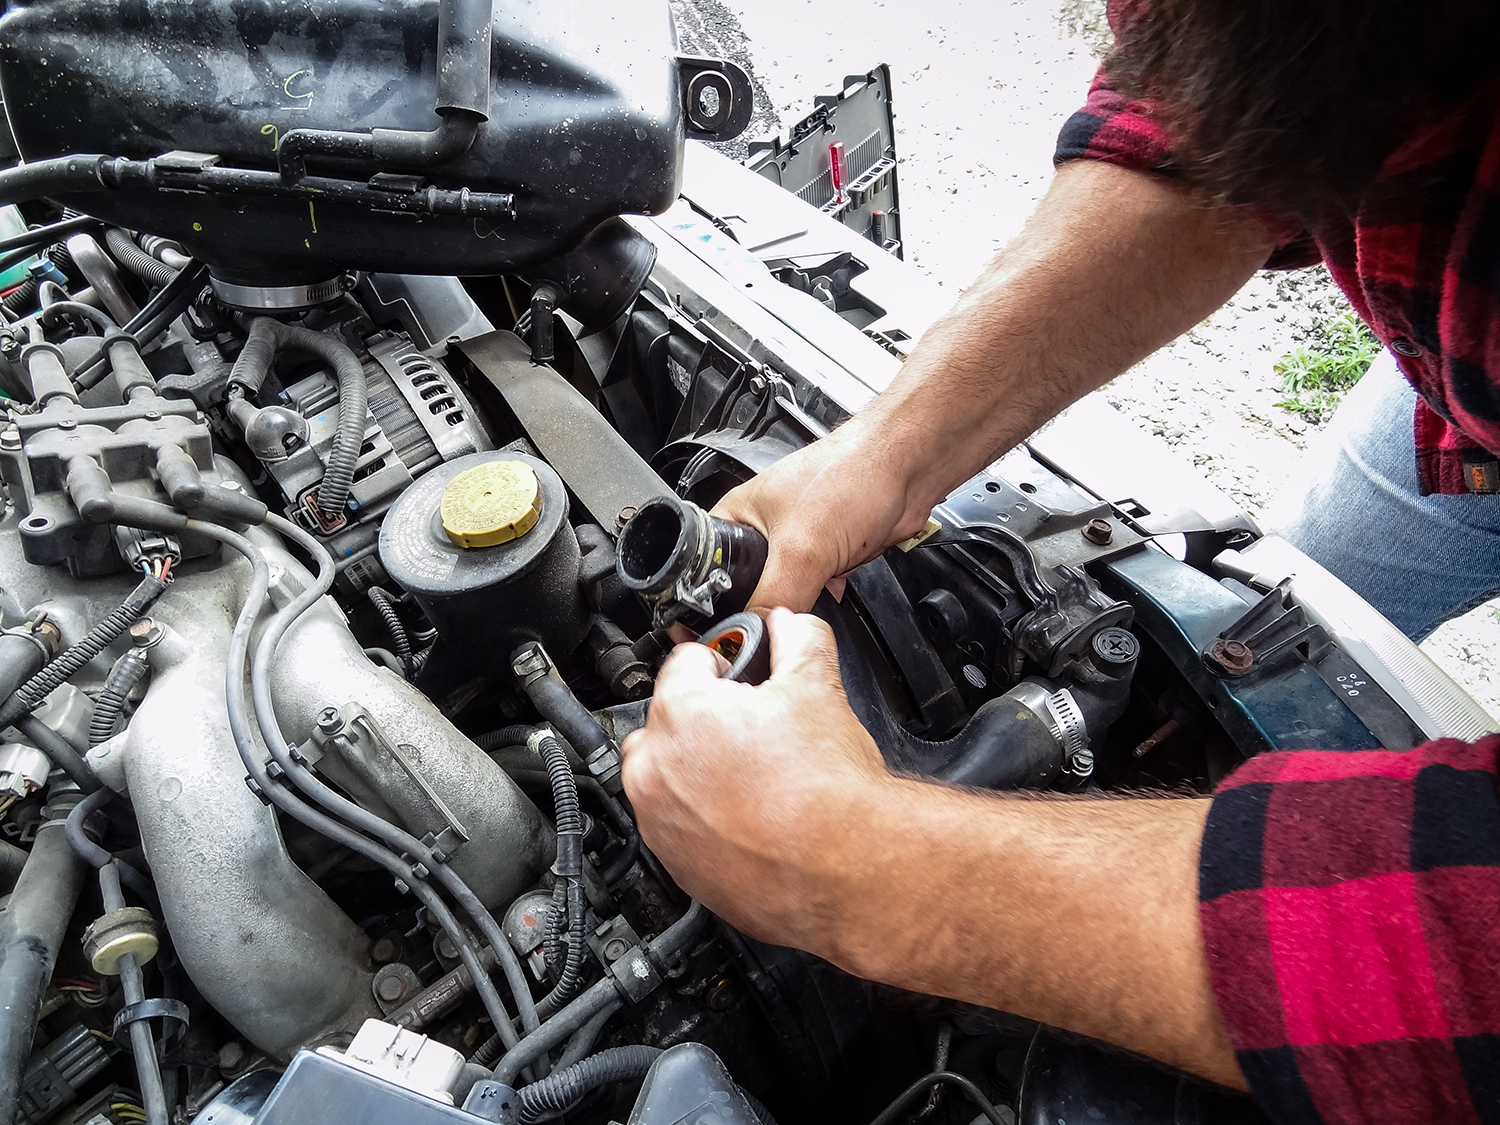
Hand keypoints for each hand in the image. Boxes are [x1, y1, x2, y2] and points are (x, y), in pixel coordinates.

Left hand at [621, 608, 890, 951]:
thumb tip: (791, 626)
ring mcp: (660, 822)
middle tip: (752, 732)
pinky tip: (748, 819)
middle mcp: (654, 769)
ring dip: (695, 771)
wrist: (849, 872)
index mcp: (681, 712)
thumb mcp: (818, 687)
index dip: (723, 663)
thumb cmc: (830, 792)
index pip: (685, 662)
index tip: (742, 677)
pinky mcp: (675, 866)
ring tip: (752, 779)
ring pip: (666, 778)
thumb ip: (799, 639)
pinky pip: (677, 827)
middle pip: (666, 720)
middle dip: (703, 719)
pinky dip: (701, 820)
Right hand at [712, 428, 933, 612]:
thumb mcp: (801, 548)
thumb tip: (757, 635)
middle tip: (787, 597)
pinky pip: (817, 585)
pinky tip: (840, 573)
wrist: (907, 468)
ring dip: (807, 591)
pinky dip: (830, 586)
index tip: (730, 626)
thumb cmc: (851, 474)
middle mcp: (762, 528)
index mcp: (736, 517)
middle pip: (750, 589)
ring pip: (788, 590)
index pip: (708, 572)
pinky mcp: (827, 552)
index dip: (714, 603)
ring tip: (821, 571)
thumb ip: (774, 598)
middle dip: (773, 599)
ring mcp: (796, 540)